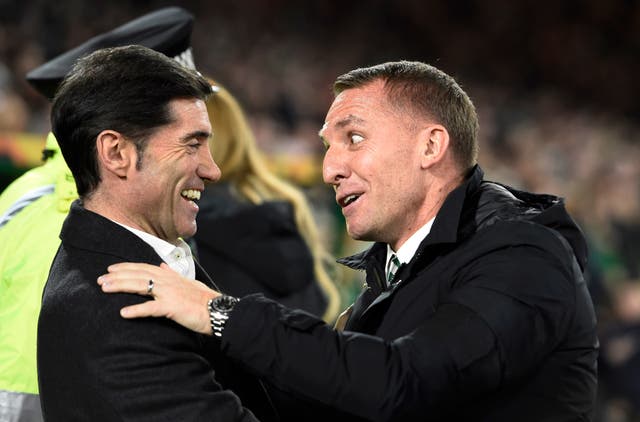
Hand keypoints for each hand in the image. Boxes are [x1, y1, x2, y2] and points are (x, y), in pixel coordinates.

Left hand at [97, 262, 219, 334]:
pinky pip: (151, 308)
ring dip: (120, 286)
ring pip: (140, 286)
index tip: (111, 269)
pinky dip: (136, 310)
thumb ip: (174, 274)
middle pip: (138, 275)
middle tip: (99, 279)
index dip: (126, 267)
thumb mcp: (189, 282)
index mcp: (171, 276)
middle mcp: (168, 281)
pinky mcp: (172, 307)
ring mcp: (169, 293)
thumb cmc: (204, 299)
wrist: (218, 310)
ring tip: (104, 288)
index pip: (144, 267)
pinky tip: (123, 313)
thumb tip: (163, 265)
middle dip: (117, 276)